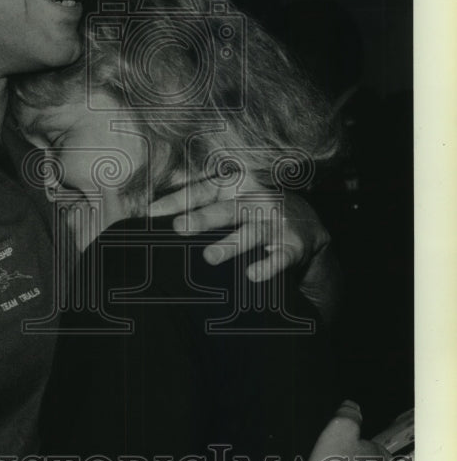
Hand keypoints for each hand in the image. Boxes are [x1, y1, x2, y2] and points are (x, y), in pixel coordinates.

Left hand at [149, 177, 330, 283]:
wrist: (309, 224)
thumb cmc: (256, 206)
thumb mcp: (232, 193)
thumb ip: (200, 191)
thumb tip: (162, 186)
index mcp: (238, 185)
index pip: (205, 190)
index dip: (179, 199)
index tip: (151, 212)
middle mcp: (257, 200)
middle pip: (228, 209)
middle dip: (204, 217)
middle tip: (178, 227)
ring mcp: (277, 223)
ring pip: (252, 233)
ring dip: (231, 245)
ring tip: (209, 257)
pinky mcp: (293, 246)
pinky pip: (281, 257)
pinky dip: (268, 266)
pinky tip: (252, 275)